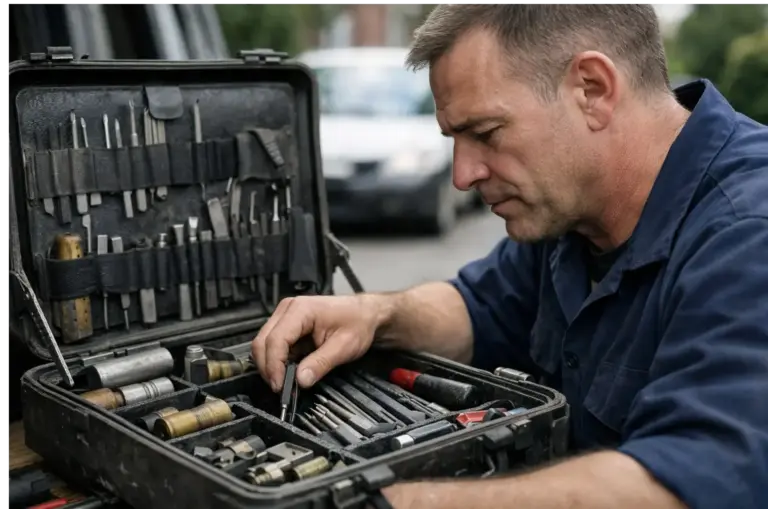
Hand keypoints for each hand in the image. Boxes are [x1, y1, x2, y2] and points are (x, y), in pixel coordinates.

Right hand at [251, 295, 380, 390]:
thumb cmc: (358, 323)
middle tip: (281, 389)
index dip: (274, 366)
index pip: (275, 340)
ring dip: (271, 366)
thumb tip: (300, 380)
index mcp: (301, 309)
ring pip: (264, 344)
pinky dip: (278, 361)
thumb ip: (321, 363)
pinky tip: (290, 372)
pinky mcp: (287, 326)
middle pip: (262, 342)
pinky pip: (273, 346)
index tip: (280, 386)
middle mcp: (288, 309)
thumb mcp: (344, 346)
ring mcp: (285, 316)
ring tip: (287, 382)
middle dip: (268, 368)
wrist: (365, 314)